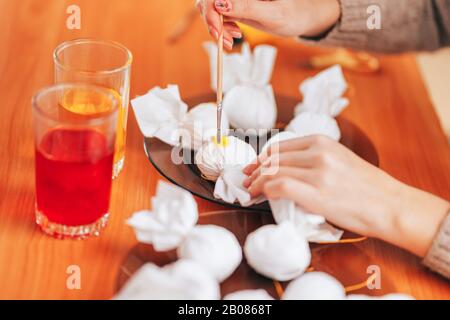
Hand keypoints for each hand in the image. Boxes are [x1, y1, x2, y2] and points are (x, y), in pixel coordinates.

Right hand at [197, 0, 340, 48]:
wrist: (300, 18)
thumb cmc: (293, 14)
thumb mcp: (272, 14)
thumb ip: (247, 8)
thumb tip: (220, 4)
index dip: (211, 11)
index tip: (218, 31)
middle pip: (208, 0)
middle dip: (212, 21)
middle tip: (227, 41)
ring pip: (209, 6)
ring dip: (215, 26)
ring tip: (232, 40)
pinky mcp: (234, 4)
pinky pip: (216, 13)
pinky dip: (220, 28)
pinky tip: (233, 35)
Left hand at [243, 135, 449, 256]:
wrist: (391, 205)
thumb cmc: (367, 187)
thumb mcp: (339, 160)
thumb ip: (315, 159)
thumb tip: (287, 169)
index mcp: (321, 141)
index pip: (279, 147)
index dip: (261, 159)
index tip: (253, 168)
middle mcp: (317, 152)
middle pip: (273, 159)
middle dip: (255, 170)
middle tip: (246, 180)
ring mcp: (317, 172)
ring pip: (273, 171)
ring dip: (256, 182)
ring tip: (250, 191)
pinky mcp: (317, 192)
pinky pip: (279, 185)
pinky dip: (264, 189)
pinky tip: (261, 196)